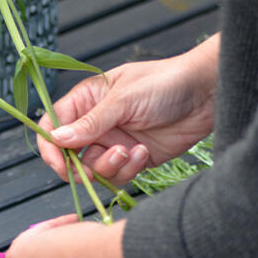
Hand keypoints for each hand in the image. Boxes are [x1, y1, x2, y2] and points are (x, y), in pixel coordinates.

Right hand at [39, 34, 219, 184]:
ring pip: (93, 170)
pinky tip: (143, 153)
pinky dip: (129, 169)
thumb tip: (56, 139)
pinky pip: (118, 175)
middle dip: (82, 166)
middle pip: (69, 156)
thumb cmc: (165, 83)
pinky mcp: (133, 158)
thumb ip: (90, 123)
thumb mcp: (123, 100)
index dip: (51, 146)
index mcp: (86, 101)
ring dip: (110, 167)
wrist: (207, 94)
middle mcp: (96, 124)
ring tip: (130, 151)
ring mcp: (113, 142)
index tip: (60, 162)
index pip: (53, 126)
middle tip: (98, 166)